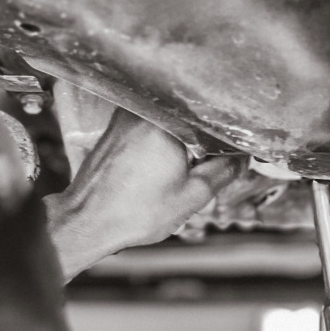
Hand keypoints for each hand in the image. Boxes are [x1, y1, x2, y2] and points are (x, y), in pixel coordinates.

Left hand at [44, 108, 243, 280]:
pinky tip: (164, 162)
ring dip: (182, 136)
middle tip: (215, 156)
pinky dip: (162, 139)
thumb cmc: (134, 212)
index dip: (226, 128)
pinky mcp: (116, 127)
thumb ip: (222, 173)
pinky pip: (150, 124)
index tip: (235, 144)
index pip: (209, 111)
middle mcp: (143, 110)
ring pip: (169, 118)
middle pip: (188, 112)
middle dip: (204, 133)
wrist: (88, 220)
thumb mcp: (191, 197)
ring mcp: (126, 116)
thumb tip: (241, 159)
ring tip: (190, 160)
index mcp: (166, 122)